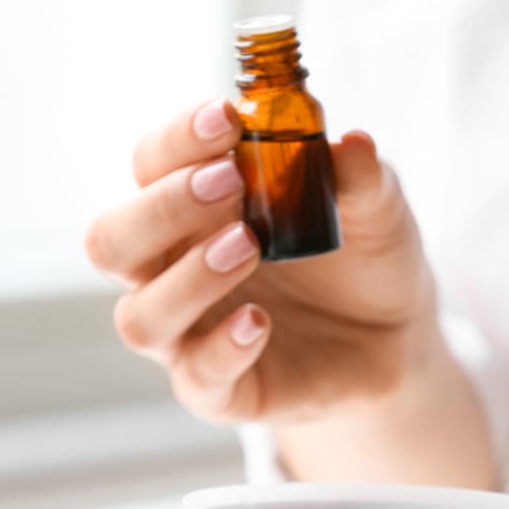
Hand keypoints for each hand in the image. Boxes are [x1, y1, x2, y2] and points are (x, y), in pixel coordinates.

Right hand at [85, 99, 437, 425]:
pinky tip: (258, 322)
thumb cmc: (362, 257)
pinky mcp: (221, 389)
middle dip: (161, 208)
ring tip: (248, 248)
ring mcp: (191, 333)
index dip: (176, 140)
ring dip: (187, 279)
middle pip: (112, 241)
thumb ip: (361, 177)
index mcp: (193, 209)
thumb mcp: (376, 208)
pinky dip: (222, 348)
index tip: (225, 119)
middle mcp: (173, 270)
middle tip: (227, 185)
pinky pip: (198, 378)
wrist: (396, 335)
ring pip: (140, 317)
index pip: (150, 165)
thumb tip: (351, 144)